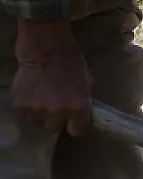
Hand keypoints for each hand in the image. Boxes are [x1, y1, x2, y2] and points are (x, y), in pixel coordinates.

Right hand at [14, 19, 92, 135]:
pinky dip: (27, 107)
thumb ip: (82, 97)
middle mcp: (57, 113)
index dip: (75, 125)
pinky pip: (25, 114)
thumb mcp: (85, 79)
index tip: (73, 120)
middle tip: (55, 106)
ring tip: (42, 97)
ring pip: (38, 121)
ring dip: (40, 112)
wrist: (44, 48)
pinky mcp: (20, 106)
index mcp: (78, 107)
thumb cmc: (70, 60)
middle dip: (55, 119)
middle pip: (54, 128)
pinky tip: (31, 94)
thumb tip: (80, 107)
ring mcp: (37, 110)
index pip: (77, 130)